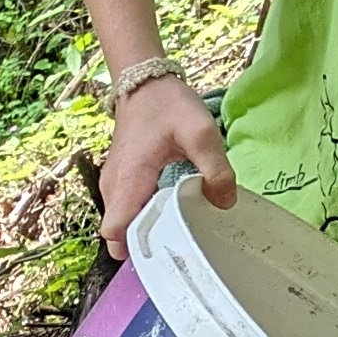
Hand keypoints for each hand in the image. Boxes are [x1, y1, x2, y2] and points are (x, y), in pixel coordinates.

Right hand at [100, 74, 233, 252]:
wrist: (144, 81)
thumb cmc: (168, 105)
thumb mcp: (201, 132)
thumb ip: (216, 170)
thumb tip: (224, 204)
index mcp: (129, 180)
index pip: (116, 231)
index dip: (138, 250)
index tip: (169, 254)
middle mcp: (114, 187)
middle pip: (119, 235)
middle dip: (146, 249)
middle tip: (182, 251)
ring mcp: (113, 185)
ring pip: (121, 225)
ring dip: (145, 235)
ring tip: (180, 236)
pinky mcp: (119, 181)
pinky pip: (125, 212)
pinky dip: (143, 220)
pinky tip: (171, 218)